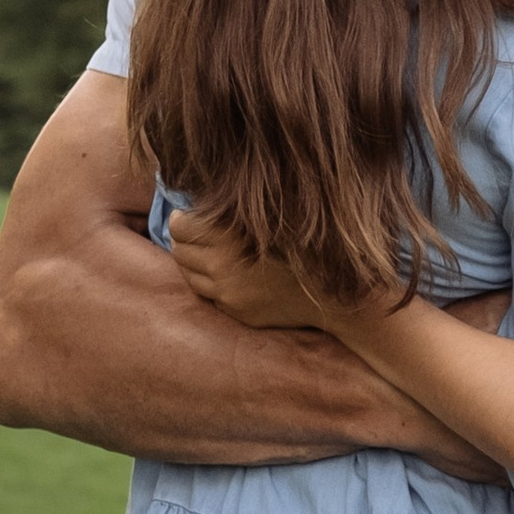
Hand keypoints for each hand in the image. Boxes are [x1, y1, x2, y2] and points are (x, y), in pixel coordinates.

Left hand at [165, 209, 344, 332]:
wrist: (334, 290)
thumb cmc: (306, 243)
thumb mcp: (269, 216)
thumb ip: (234, 209)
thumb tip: (196, 202)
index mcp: (229, 236)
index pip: (180, 226)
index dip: (184, 220)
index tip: (193, 218)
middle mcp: (223, 267)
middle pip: (179, 251)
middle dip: (187, 242)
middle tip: (202, 236)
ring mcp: (228, 294)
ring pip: (189, 276)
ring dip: (196, 265)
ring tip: (216, 256)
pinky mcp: (236, 312)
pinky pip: (210, 296)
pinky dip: (214, 285)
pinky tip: (234, 276)